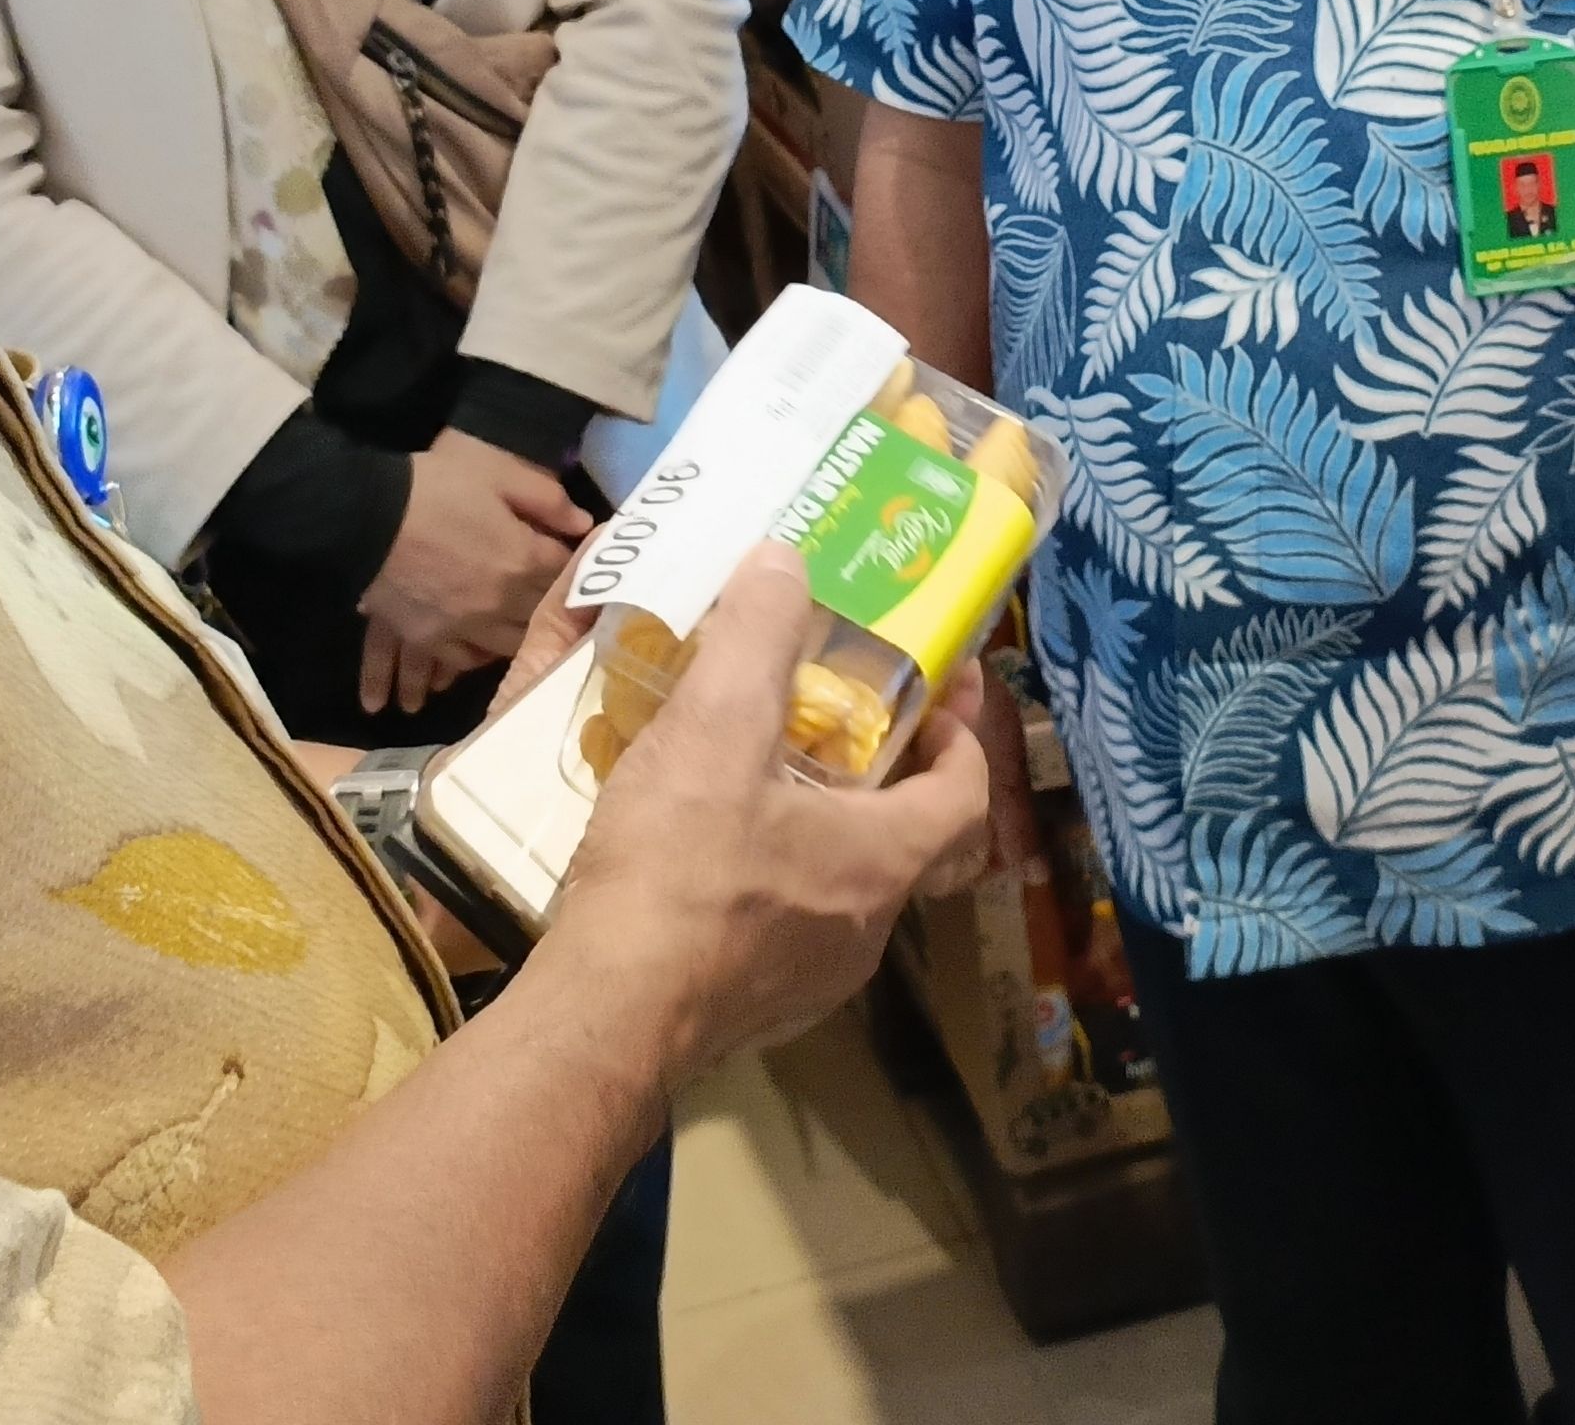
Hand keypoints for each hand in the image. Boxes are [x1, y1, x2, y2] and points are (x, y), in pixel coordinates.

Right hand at [357, 431, 582, 716]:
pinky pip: (467, 660)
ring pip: (512, 645)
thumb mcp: (498, 473)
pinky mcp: (432, 640)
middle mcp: (503, 603)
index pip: (567, 574)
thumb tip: (585, 525)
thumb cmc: (436, 487)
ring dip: (522, 634)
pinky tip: (482, 643)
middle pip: (543, 614)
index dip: (572, 564)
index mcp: (524, 560)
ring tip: (525, 625)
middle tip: (554, 595)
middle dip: (552, 602)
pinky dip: (479, 654)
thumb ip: (548, 498)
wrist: (367, 517)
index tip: (572, 557)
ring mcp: (467, 627)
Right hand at [544, 550, 992, 1079]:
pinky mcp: (755, 1011)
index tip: (943, 692)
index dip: (964, 737)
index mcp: (881, 858)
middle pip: (909, 842)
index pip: (966, 793)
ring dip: (827, 833)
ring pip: (846, 892)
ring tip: (768, 780)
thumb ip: (755, 635)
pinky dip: (773, 886)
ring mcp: (812, 982)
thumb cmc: (679, 870)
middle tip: (848, 728)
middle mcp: (866, 927)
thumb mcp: (716, 726)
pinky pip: (788, 935)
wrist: (607, 1014)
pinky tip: (709, 858)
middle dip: (891, 780)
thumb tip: (784, 559)